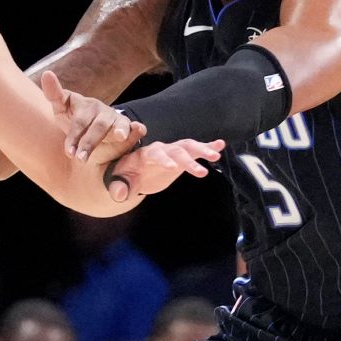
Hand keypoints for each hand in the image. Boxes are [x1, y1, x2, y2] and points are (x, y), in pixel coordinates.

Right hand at [41, 71, 145, 162]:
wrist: (85, 138)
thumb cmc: (104, 145)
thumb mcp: (115, 150)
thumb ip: (128, 143)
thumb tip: (142, 128)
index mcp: (118, 122)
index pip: (121, 127)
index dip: (121, 130)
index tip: (121, 136)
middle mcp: (102, 111)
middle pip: (98, 126)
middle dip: (90, 142)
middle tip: (82, 159)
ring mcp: (84, 104)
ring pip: (80, 121)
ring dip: (74, 136)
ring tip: (69, 152)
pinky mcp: (66, 101)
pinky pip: (58, 95)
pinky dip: (51, 87)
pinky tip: (48, 76)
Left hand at [105, 139, 224, 202]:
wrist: (131, 173)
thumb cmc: (124, 178)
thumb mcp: (119, 184)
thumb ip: (119, 188)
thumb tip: (119, 195)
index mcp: (144, 156)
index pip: (155, 154)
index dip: (163, 160)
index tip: (173, 167)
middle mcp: (160, 150)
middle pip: (175, 150)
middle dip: (188, 159)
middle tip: (202, 171)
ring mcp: (172, 152)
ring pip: (187, 147)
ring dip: (202, 149)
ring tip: (216, 155)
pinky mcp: (181, 157)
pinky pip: (195, 150)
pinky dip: (207, 146)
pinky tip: (220, 145)